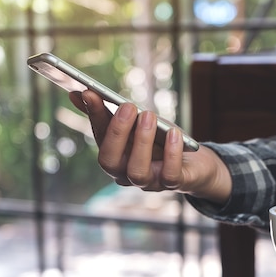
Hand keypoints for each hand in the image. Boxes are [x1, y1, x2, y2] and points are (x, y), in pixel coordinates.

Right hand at [68, 90, 231, 203]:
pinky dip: (172, 154)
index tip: (91, 92)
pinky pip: (170, 175)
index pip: (99, 138)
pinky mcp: (175, 184)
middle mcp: (126, 174)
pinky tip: (174, 133)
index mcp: (115, 156)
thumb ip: (111, 112)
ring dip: (142, 142)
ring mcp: (150, 182)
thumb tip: (80, 93)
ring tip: (149, 115)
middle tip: (127, 106)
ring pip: (137, 172)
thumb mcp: (139, 124)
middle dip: (117, 133)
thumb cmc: (162, 142)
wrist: (195, 164)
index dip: (94, 116)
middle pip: (110, 161)